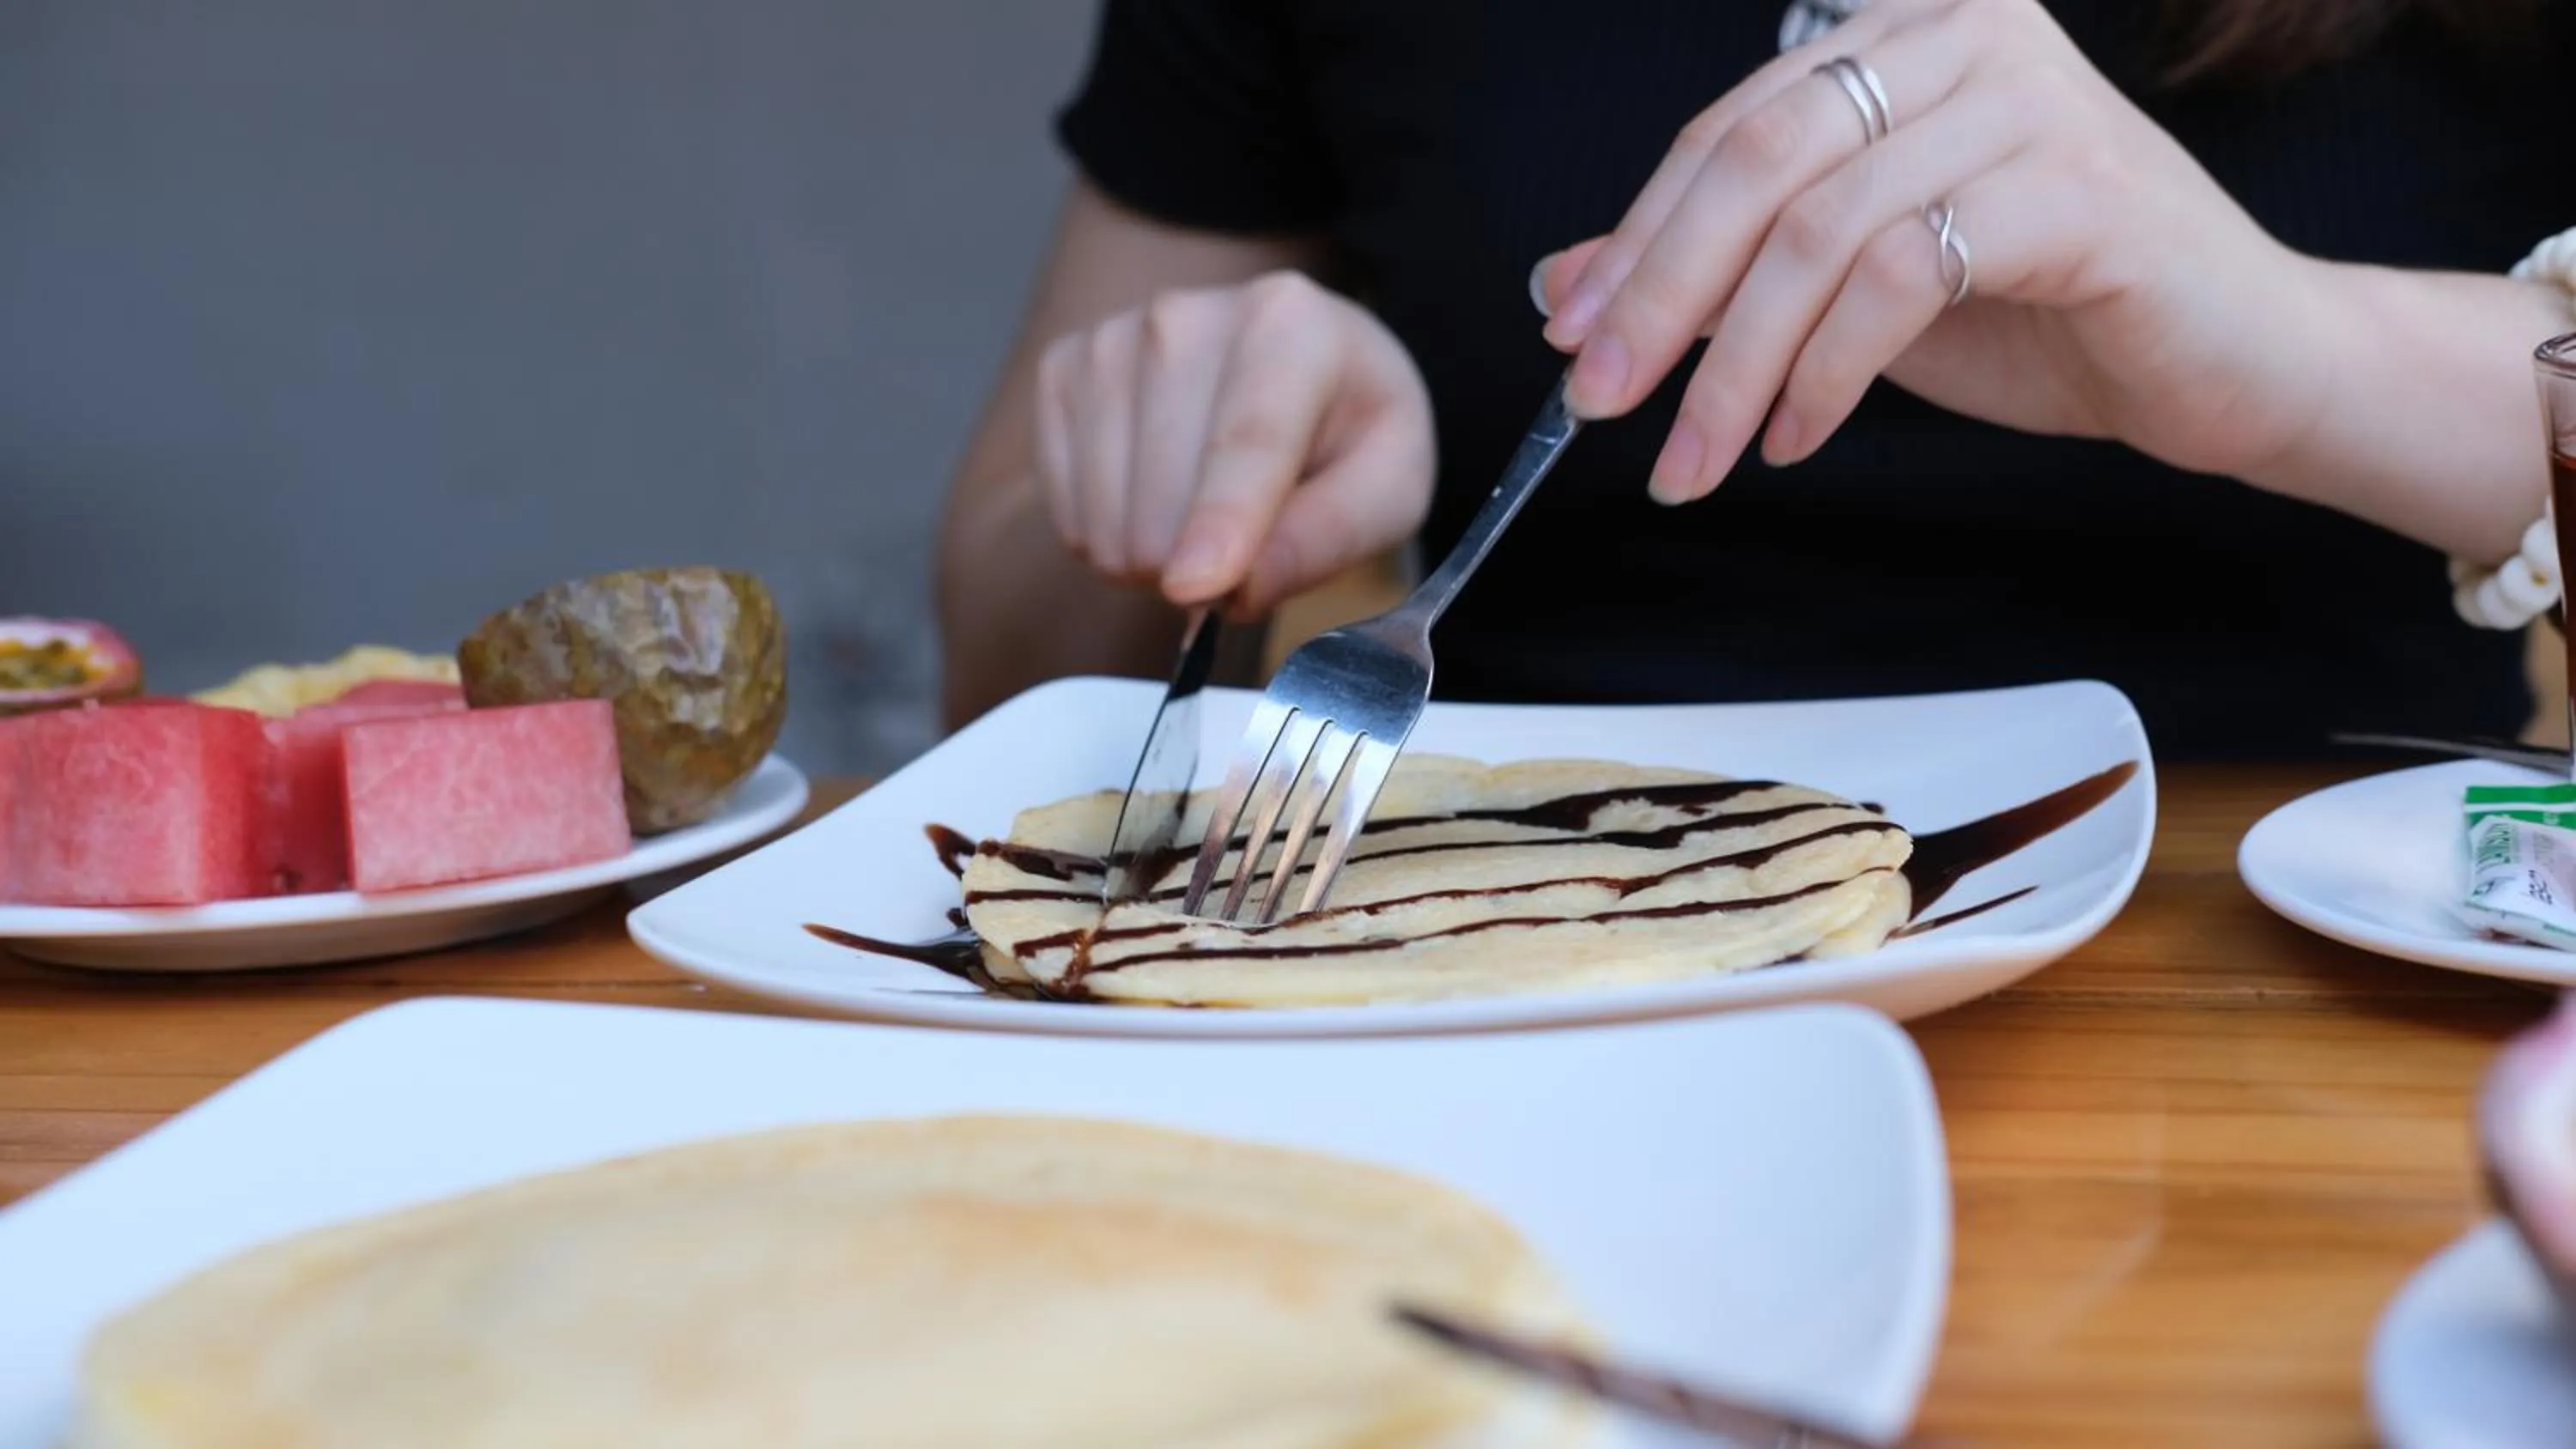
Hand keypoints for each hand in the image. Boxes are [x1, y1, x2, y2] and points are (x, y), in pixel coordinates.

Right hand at [1034, 270, 1434, 616]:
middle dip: (1203, 565)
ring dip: (1155, 558)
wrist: (1286, 368)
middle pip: (1166, 498)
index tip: (1195, 587)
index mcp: (1288, 323)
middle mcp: (1184, 317)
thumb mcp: (1390, 488)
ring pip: (1108, 520)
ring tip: (1206, 517)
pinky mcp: (1063, 373)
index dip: (1221, 519)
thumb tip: (1240, 591)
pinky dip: (1111, 536)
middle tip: (1249, 547)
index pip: (1247, 438)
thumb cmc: (1345, 431)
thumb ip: (1329, 537)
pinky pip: (1069, 514)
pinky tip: (1156, 499)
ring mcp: (1111, 342)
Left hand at [1535, 0, 2330, 503]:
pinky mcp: (2077, 188)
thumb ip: (1723, 268)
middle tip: (1599, 402)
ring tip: (1697, 456)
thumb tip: (1564, 289)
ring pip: (1818, 230)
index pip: (1729, 130)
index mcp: (1905, 34)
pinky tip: (1797, 435)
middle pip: (1757, 163)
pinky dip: (1826, 373)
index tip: (1571, 337)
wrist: (2231, 363)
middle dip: (1661, 296)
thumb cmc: (2047, 313)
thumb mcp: (1851, 285)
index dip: (1636, 239)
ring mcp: (2027, 101)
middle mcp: (1964, 36)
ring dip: (1734, 364)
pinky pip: (1901, 276)